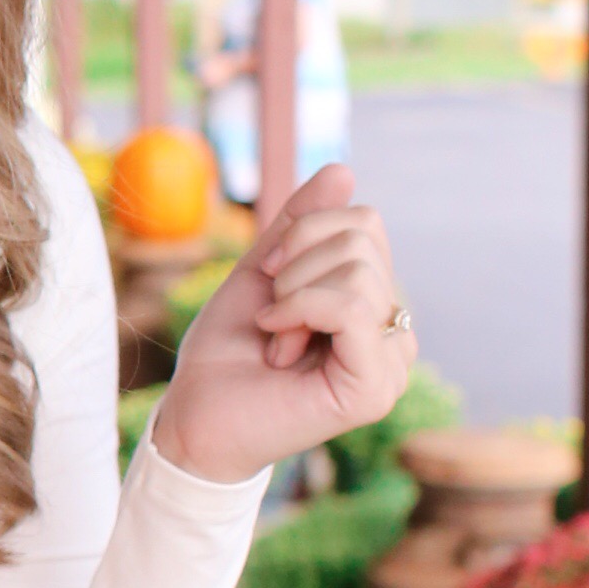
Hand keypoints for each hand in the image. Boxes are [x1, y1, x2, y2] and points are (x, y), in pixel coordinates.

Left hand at [150, 164, 411, 487]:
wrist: (195, 416)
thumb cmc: (227, 351)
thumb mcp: (264, 270)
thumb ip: (302, 224)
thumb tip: (343, 171)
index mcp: (374, 303)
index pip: (365, 223)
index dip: (304, 234)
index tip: (270, 280)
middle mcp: (393, 332)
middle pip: (363, 239)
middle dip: (296, 264)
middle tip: (272, 316)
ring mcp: (391, 363)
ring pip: (357, 271)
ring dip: (292, 296)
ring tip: (276, 339)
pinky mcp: (375, 388)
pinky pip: (351, 308)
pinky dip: (300, 310)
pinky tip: (278, 344)